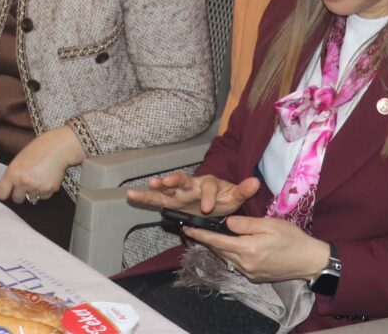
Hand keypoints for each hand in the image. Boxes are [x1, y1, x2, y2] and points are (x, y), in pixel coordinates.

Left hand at [0, 125, 83, 204]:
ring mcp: (36, 188)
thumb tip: (10, 185)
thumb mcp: (20, 158)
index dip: (5, 192)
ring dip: (33, 191)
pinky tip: (48, 178)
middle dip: (20, 193)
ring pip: (31, 198)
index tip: (8, 189)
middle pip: (16, 199)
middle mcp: (23, 183)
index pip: (1, 194)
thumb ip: (13, 173)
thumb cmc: (39, 147)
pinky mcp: (49, 191)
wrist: (60, 147)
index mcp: (13, 173)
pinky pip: (43, 196)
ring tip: (40, 177)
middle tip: (26, 183)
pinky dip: (44, 190)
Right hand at [126, 170, 260, 217]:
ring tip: (149, 184)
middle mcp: (192, 185)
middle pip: (183, 180)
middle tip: (167, 181)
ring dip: (158, 186)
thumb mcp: (235, 196)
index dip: (208, 197)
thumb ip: (244, 190)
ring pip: (167, 188)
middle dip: (175, 180)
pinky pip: (157, 198)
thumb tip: (256, 182)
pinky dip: (145, 196)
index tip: (208, 208)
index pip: (209, 187)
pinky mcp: (172, 200)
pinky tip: (131, 194)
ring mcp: (180, 192)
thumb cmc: (223, 197)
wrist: (214, 201)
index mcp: (209, 183)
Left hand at [185, 216, 330, 283]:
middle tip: (194, 229)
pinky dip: (229, 254)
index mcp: (248, 249)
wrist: (309, 260)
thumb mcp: (270, 224)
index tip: (187, 228)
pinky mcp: (254, 277)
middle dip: (206, 241)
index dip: (201, 235)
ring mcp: (249, 273)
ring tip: (207, 236)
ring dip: (216, 248)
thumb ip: (246, 223)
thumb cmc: (292, 238)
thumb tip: (227, 221)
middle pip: (219, 251)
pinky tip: (229, 246)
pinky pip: (236, 264)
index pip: (218, 241)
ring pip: (226, 258)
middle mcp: (245, 264)